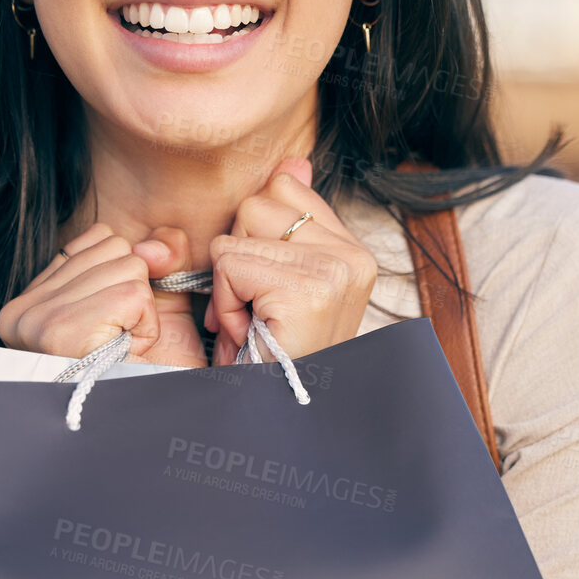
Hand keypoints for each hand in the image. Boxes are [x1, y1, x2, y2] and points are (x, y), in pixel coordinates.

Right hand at [0, 223, 209, 366]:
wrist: (136, 428)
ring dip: (142, 311)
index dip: (125, 276)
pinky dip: (147, 325)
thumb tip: (153, 246)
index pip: (99, 240)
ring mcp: (40, 320)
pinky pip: (136, 294)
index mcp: (28, 301)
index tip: (113, 319)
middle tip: (118, 337)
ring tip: (120, 346)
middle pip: (117, 249)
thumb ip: (152, 257)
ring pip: (130, 267)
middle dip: (134, 292)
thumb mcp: (143, 301)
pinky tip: (127, 352)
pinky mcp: (68, 329)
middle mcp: (23, 310)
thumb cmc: (139, 370)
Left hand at [206, 156, 378, 364]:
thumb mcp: (278, 279)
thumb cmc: (269, 356)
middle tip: (259, 311)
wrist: (275, 418)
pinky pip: (229, 262)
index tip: (268, 288)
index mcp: (352, 250)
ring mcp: (335, 271)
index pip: (284, 187)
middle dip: (239, 258)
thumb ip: (287, 219)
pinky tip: (249, 332)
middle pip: (257, 203)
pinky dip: (224, 301)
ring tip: (255, 322)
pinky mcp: (308, 288)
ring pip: (238, 232)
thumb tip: (294, 160)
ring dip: (229, 284)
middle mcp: (353, 256)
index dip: (255, 238)